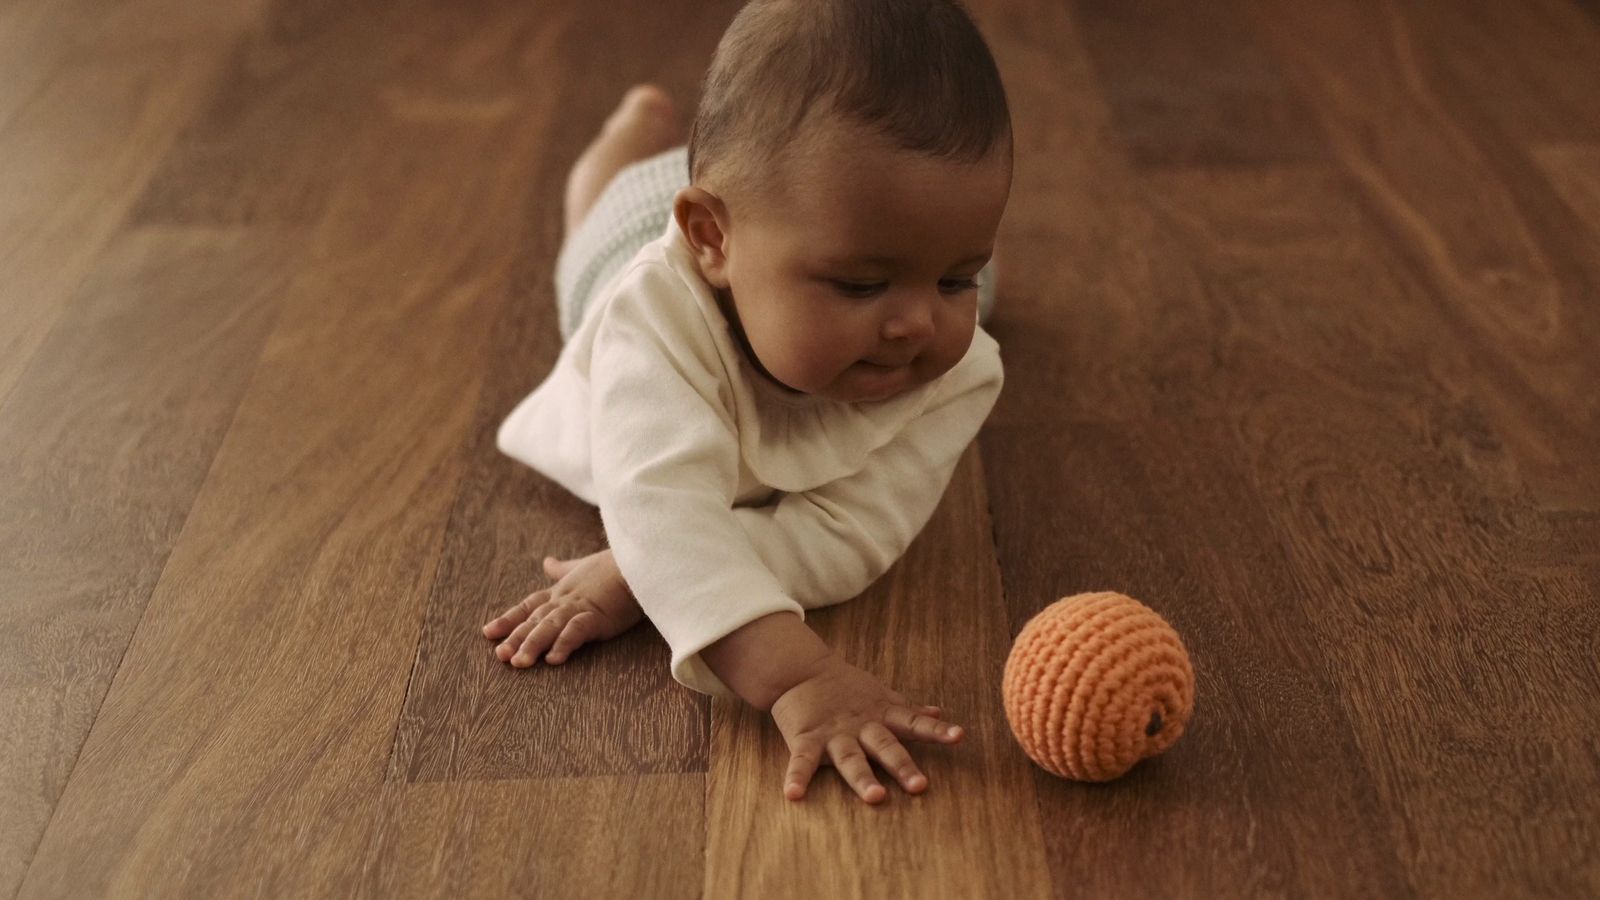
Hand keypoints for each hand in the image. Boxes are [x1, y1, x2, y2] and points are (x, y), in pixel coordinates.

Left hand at [481, 549, 642, 665]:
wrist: (639, 562)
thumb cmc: (614, 566)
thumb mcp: (583, 566)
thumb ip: (563, 569)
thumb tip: (547, 562)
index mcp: (561, 592)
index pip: (529, 606)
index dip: (508, 619)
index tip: (489, 632)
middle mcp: (565, 599)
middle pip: (535, 620)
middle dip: (515, 637)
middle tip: (499, 656)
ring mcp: (581, 607)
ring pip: (550, 626)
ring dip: (533, 644)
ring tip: (519, 663)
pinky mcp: (599, 616)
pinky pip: (577, 630)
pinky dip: (564, 642)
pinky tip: (554, 659)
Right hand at [769, 651, 964, 803]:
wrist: (800, 670)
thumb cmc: (846, 689)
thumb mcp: (881, 696)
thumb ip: (908, 710)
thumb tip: (938, 713)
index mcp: (881, 716)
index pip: (914, 723)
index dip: (936, 731)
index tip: (958, 736)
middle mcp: (861, 726)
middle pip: (885, 746)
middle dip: (902, 765)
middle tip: (920, 785)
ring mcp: (833, 734)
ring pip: (850, 758)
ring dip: (862, 777)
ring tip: (875, 796)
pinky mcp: (806, 739)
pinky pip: (801, 762)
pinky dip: (796, 778)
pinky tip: (793, 795)